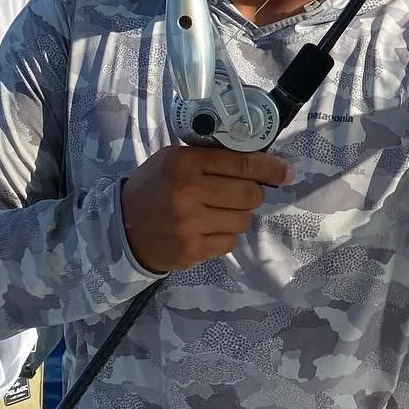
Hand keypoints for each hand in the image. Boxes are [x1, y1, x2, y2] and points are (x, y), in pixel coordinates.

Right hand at [120, 145, 290, 272]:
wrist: (122, 228)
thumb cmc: (155, 187)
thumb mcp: (176, 160)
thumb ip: (213, 158)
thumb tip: (262, 159)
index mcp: (185, 163)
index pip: (242, 162)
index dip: (270, 167)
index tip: (286, 172)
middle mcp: (187, 192)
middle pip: (250, 193)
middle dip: (253, 192)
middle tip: (241, 193)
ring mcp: (190, 224)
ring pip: (244, 219)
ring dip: (239, 215)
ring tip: (217, 211)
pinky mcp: (192, 250)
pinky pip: (230, 241)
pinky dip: (225, 234)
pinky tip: (207, 228)